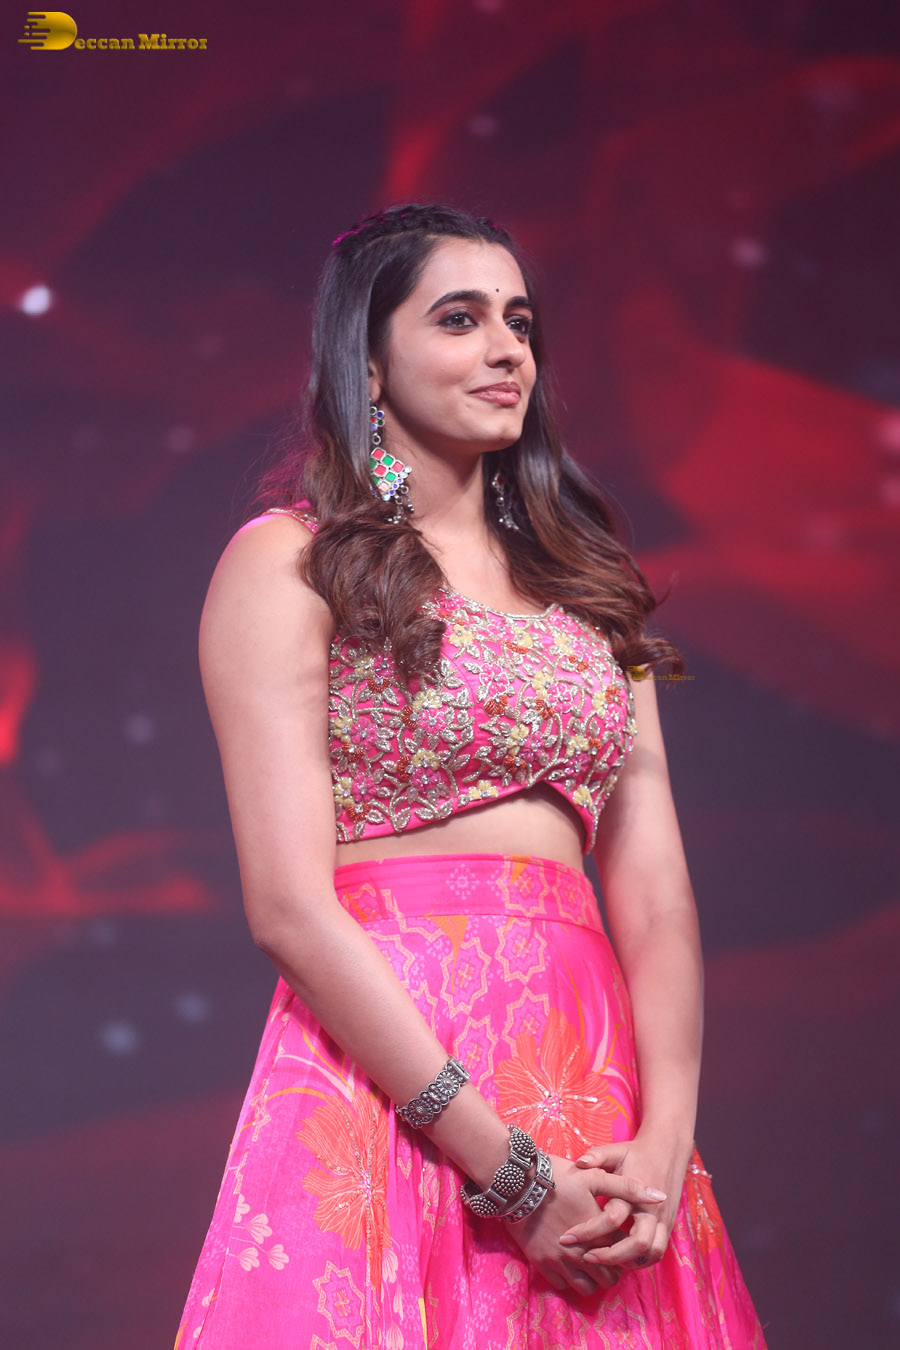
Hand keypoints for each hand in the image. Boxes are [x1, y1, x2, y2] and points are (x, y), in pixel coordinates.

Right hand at [504, 1153, 666, 1295]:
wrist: (517, 1184)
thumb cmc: (558, 1177)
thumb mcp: (596, 1176)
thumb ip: (628, 1187)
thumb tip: (659, 1196)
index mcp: (598, 1233)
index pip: (624, 1255)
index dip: (626, 1249)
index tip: (621, 1239)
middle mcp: (581, 1253)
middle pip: (609, 1277)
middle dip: (613, 1268)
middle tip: (608, 1253)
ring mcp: (560, 1262)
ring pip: (587, 1287)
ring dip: (593, 1277)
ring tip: (591, 1259)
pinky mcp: (542, 1264)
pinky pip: (563, 1286)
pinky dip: (570, 1279)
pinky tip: (571, 1263)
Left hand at [558, 1135, 690, 1271]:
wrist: (667, 1152)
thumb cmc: (635, 1153)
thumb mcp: (615, 1150)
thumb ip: (597, 1156)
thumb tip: (579, 1163)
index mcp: (634, 1191)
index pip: (613, 1217)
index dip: (589, 1230)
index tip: (568, 1237)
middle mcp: (651, 1209)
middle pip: (638, 1243)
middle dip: (611, 1256)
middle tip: (586, 1257)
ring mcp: (662, 1219)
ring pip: (651, 1252)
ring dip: (628, 1262)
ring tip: (603, 1261)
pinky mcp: (667, 1226)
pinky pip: (658, 1252)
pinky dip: (641, 1261)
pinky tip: (622, 1259)